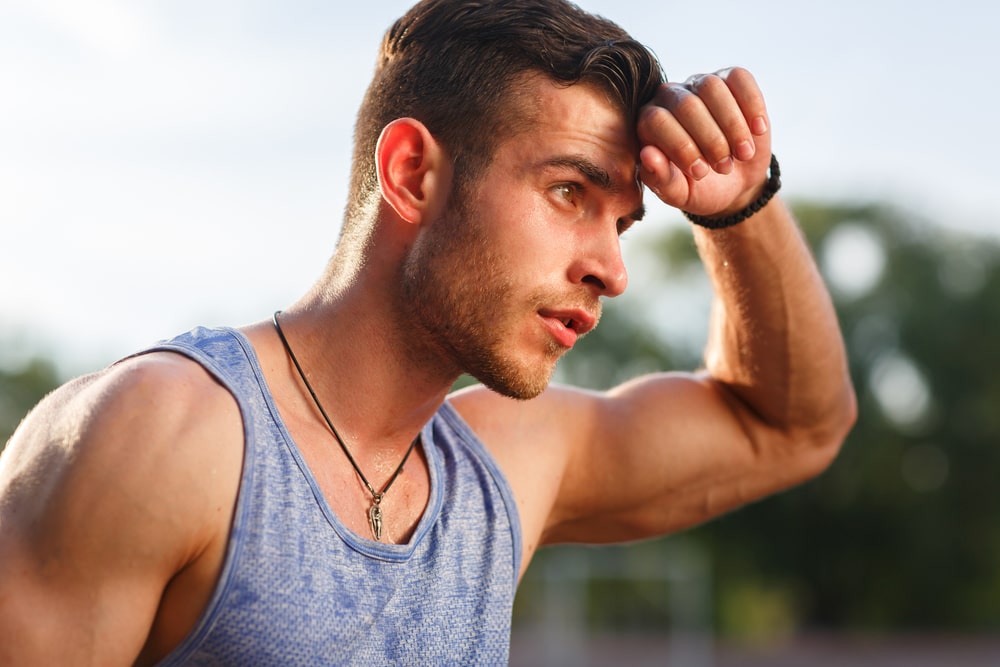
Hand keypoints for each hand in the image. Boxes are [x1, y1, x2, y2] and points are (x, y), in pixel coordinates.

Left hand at [637, 67, 771, 216]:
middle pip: (686, 105)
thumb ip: (659, 179)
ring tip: (742, 154)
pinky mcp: (730, 78)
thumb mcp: (678, 193)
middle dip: (710, 140)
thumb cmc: (697, 187)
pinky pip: (740, 78)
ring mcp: (699, 84)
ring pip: (712, 87)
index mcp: (648, 123)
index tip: (701, 173)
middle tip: (723, 167)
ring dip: (732, 125)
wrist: (733, 182)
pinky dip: (752, 105)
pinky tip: (758, 130)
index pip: (656, 121)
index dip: (681, 147)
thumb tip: (647, 155)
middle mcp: (669, 97)